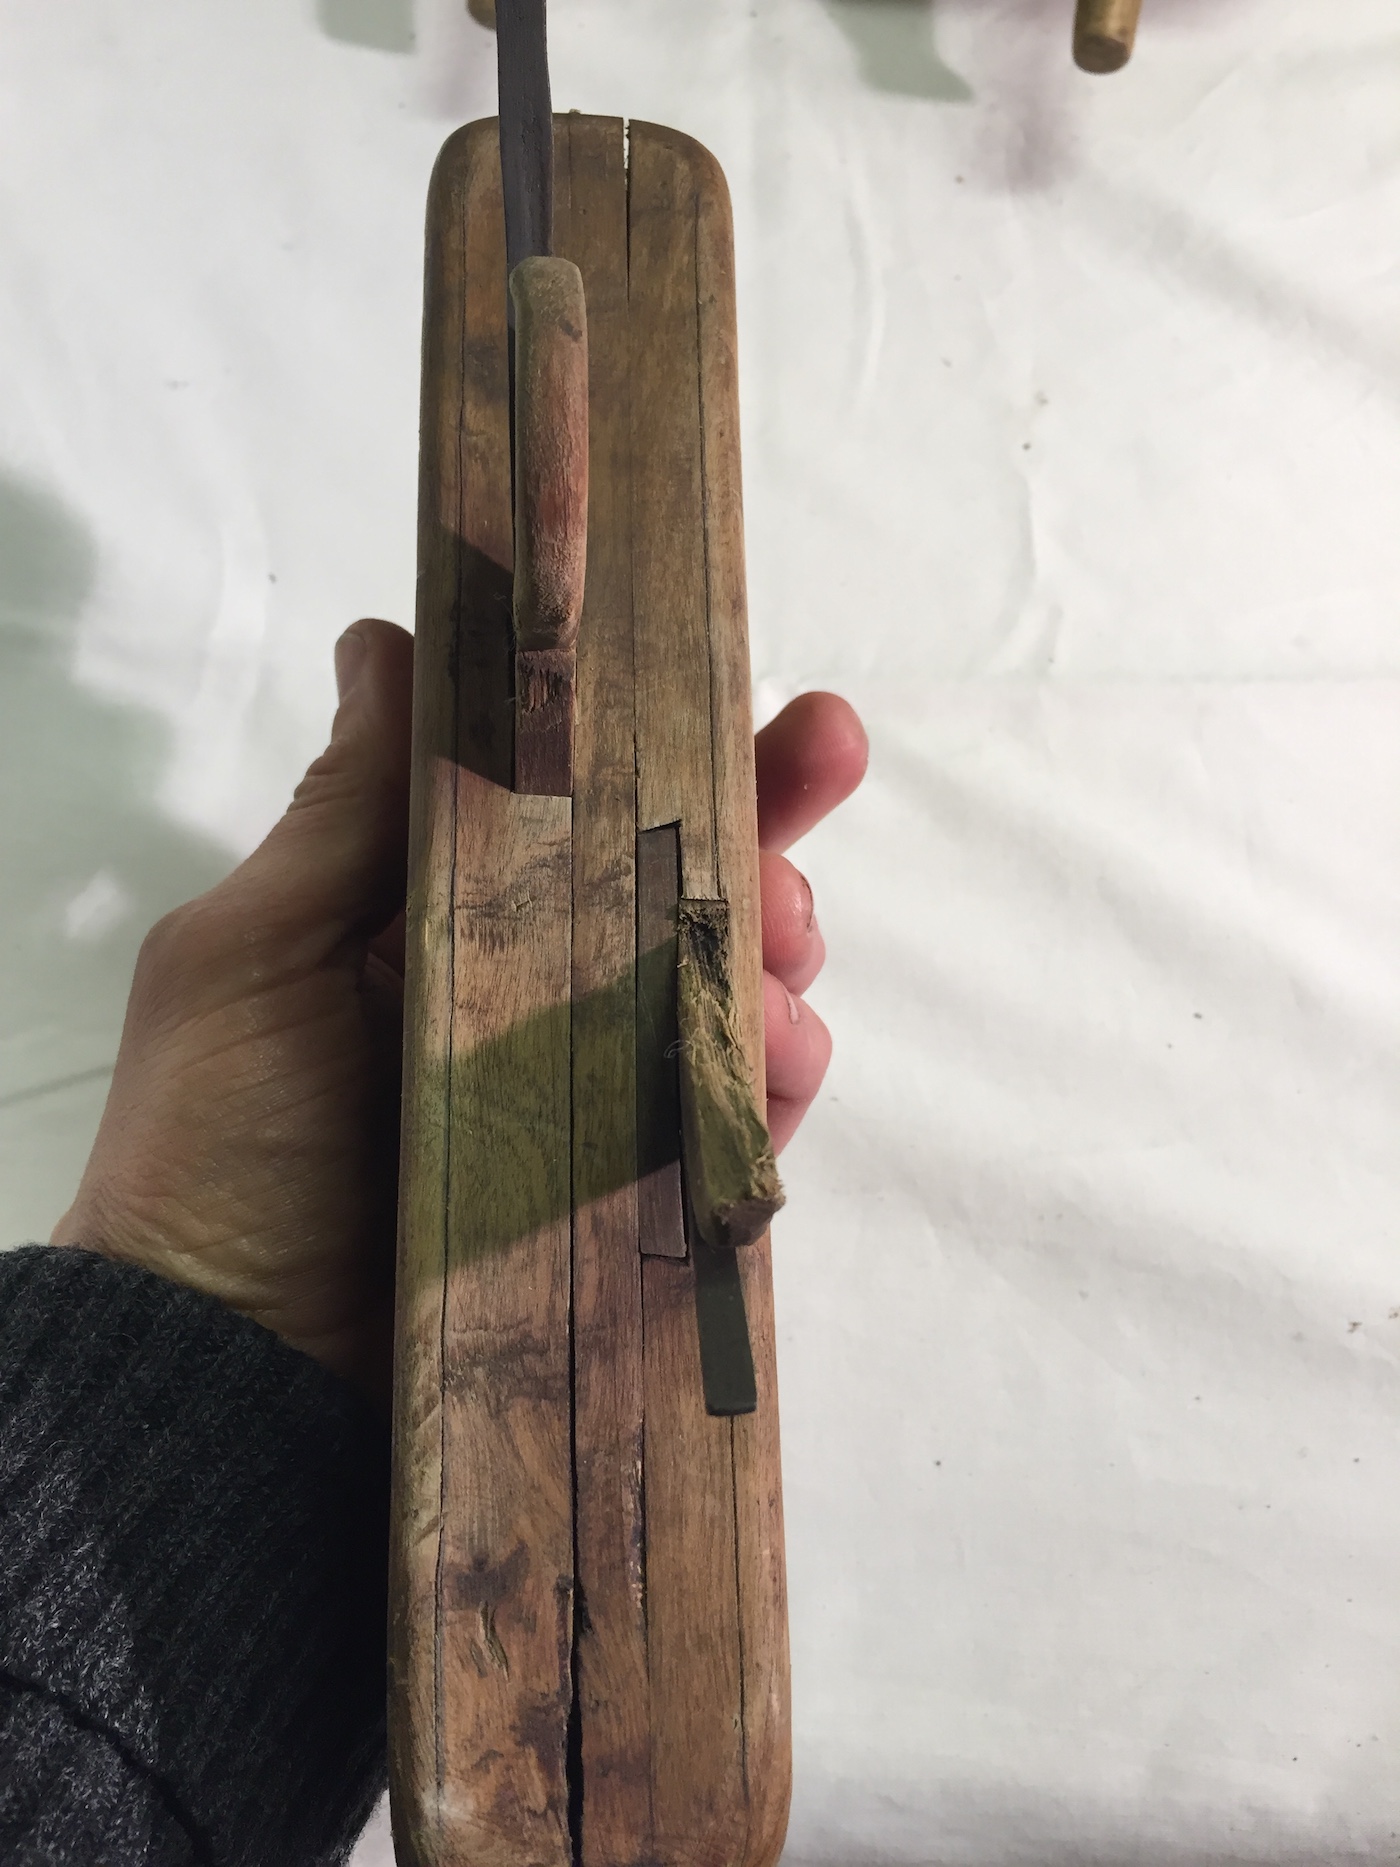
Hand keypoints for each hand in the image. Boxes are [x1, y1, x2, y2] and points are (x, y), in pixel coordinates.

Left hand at [52, 620, 865, 1398]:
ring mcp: (593, 1097)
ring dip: (775, 943)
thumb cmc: (217, 1150)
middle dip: (763, 813)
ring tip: (777, 941)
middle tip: (814, 767)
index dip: (672, 734)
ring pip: (728, 991)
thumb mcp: (257, 954)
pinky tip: (783, 1047)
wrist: (235, 1374)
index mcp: (451, 915)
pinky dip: (778, 1078)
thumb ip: (348, 812)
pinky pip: (739, 1124)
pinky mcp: (637, 1198)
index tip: (750, 681)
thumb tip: (390, 640)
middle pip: (679, 882)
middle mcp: (534, 992)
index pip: (580, 802)